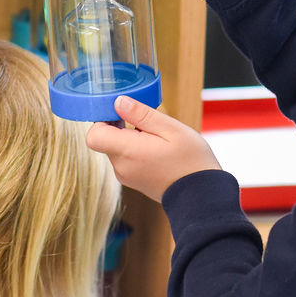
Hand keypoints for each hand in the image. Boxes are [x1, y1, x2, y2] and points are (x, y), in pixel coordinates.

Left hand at [86, 94, 221, 201]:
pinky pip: (125, 159)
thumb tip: (118, 102)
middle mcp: (121, 167)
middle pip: (105, 140)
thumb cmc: (191, 161)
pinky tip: (157, 150)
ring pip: (116, 149)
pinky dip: (135, 150)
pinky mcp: (133, 181)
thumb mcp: (170, 129)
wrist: (202, 194)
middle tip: (147, 124)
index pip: (94, 135)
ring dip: (130, 139)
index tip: (122, 113)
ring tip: (157, 139)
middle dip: (121, 127)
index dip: (103, 120)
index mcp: (128, 152)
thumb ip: (141, 114)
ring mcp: (126, 176)